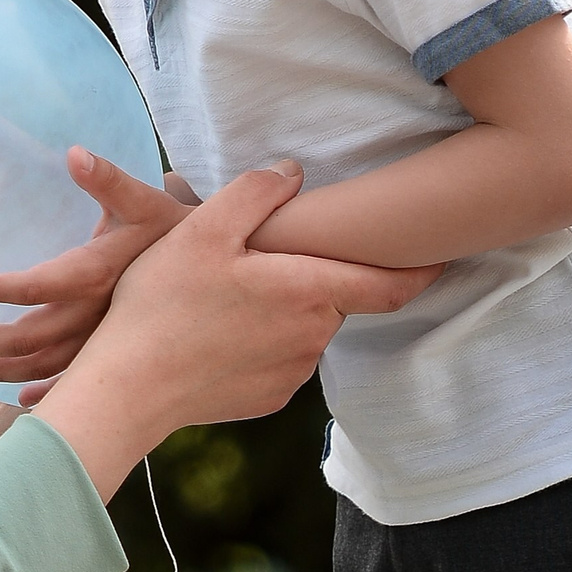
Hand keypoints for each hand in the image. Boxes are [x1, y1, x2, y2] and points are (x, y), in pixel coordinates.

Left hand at [0, 152, 207, 395]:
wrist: (227, 273)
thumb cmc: (176, 228)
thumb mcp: (143, 199)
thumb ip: (106, 178)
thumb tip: (74, 153)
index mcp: (98, 273)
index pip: (41, 284)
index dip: (2, 286)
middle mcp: (99, 314)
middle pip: (33, 336)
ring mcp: (107, 340)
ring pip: (48, 365)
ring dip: (3, 371)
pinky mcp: (118, 353)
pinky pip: (76, 380)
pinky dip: (47, 390)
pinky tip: (22, 397)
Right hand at [29, 152, 444, 498]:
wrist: (128, 388)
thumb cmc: (163, 303)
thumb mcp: (201, 230)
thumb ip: (255, 193)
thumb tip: (294, 172)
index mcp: (307, 290)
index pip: (388, 284)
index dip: (421, 269)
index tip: (443, 255)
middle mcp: (313, 336)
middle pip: (335, 298)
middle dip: (316, 277)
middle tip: (270, 259)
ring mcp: (292, 373)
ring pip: (305, 328)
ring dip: (285, 309)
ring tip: (228, 295)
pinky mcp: (267, 399)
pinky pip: (278, 359)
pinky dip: (261, 341)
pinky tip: (215, 332)